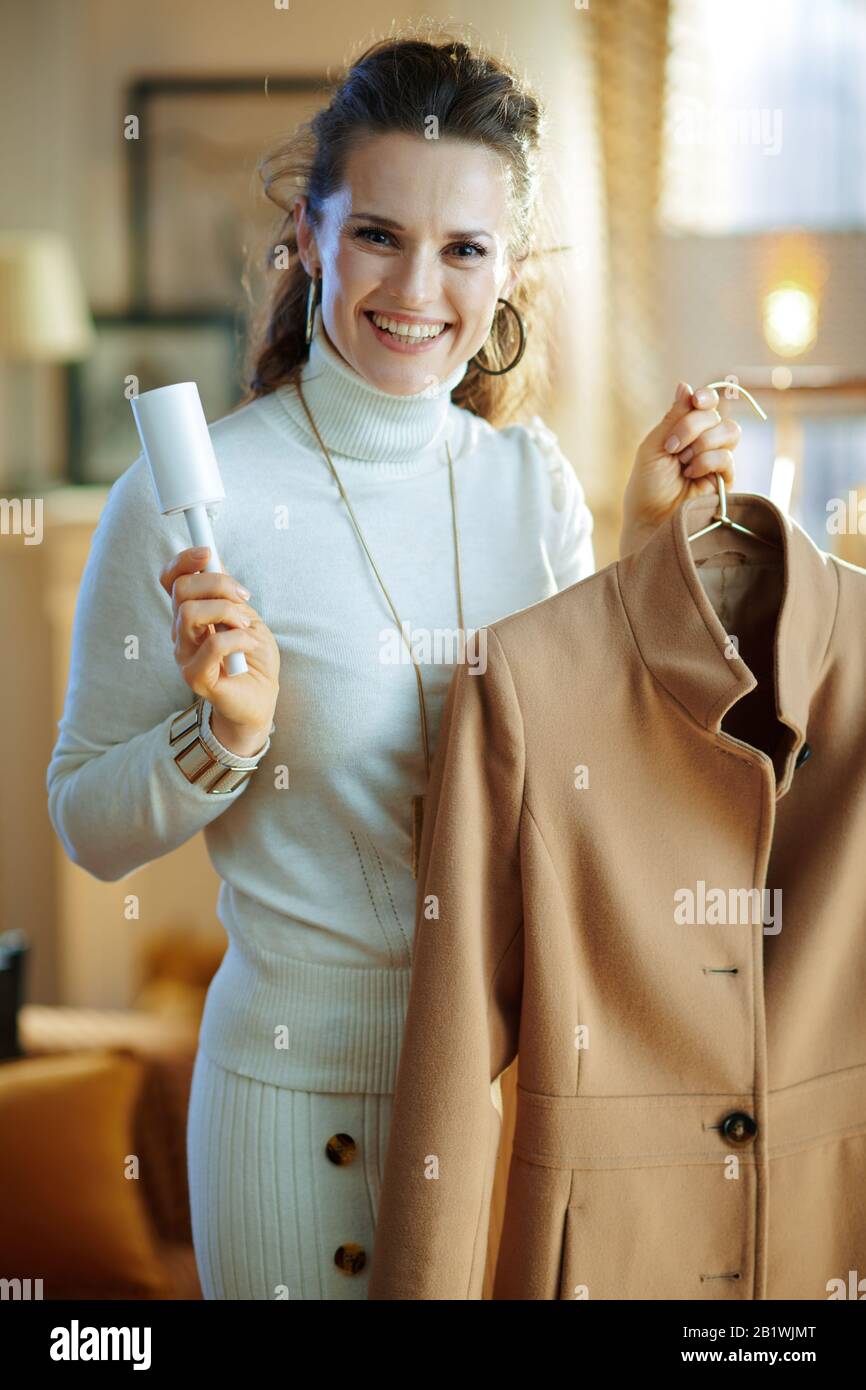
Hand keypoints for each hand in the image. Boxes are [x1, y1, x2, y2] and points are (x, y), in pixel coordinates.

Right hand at [159, 546, 279, 754]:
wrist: (261, 699)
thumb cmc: (253, 657)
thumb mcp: (245, 615)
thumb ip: (226, 592)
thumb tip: (213, 558)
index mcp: (190, 613)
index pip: (171, 579)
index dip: (184, 561)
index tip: (208, 552)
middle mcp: (181, 632)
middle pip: (181, 590)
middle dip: (218, 584)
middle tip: (244, 598)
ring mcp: (185, 654)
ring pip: (190, 613)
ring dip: (227, 611)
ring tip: (246, 626)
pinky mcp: (196, 677)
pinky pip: (213, 645)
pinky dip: (239, 639)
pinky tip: (250, 646)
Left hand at [619, 381, 741, 556]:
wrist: (650, 521)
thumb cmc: (647, 487)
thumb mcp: (655, 446)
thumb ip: (673, 417)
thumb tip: (685, 385)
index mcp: (685, 431)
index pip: (707, 404)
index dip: (706, 397)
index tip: (696, 401)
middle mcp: (704, 442)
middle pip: (716, 414)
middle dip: (692, 425)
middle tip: (672, 447)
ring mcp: (716, 460)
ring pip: (730, 431)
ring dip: (703, 442)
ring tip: (683, 463)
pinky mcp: (726, 480)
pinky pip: (727, 456)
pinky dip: (707, 461)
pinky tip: (691, 475)